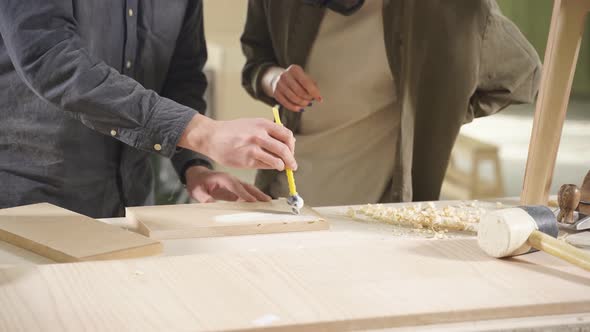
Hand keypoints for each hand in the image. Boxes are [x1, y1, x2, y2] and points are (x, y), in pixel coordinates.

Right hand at [178, 114, 296, 170]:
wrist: (212, 136)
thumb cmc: (233, 131)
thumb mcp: (252, 124)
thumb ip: (268, 131)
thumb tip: (288, 143)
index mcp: (263, 124)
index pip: (287, 135)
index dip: (292, 145)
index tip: (291, 150)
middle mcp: (259, 135)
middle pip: (284, 150)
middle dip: (291, 159)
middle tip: (293, 165)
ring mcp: (253, 148)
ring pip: (277, 161)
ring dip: (282, 166)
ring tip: (281, 167)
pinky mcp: (247, 160)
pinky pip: (265, 166)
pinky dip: (270, 167)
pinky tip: (268, 165)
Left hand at [185, 166, 270, 202]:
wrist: (197, 175)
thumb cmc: (198, 183)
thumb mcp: (197, 191)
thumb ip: (204, 197)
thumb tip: (211, 203)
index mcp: (223, 179)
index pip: (235, 186)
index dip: (244, 194)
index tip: (252, 201)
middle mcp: (231, 180)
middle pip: (246, 186)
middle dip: (257, 194)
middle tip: (267, 201)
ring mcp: (234, 183)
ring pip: (249, 189)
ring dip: (258, 195)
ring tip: (268, 202)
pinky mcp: (235, 188)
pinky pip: (246, 192)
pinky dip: (254, 196)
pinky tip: (260, 202)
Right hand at [262, 65, 322, 111]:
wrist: (276, 77)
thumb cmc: (294, 78)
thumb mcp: (303, 76)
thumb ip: (311, 84)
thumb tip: (316, 95)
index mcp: (294, 69)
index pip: (306, 82)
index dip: (314, 92)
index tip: (319, 99)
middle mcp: (285, 76)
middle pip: (300, 91)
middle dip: (308, 98)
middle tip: (311, 101)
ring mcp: (279, 84)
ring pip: (293, 98)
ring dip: (302, 103)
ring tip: (306, 104)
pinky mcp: (275, 93)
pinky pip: (286, 103)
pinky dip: (294, 107)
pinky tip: (300, 108)